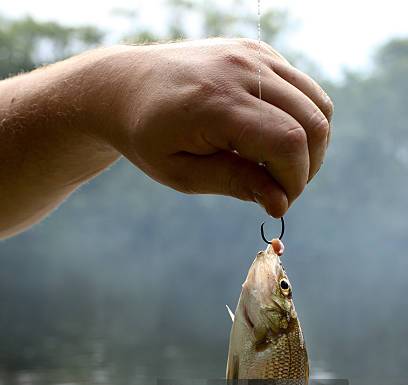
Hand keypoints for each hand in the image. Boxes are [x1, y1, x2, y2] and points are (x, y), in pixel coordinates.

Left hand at [98, 39, 332, 216]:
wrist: (126, 85)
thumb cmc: (148, 136)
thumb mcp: (182, 173)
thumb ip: (234, 184)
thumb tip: (281, 203)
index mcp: (216, 103)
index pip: (287, 142)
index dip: (294, 181)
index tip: (277, 202)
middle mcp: (241, 69)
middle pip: (313, 123)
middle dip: (307, 168)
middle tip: (280, 189)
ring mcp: (253, 54)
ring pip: (318, 104)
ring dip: (311, 145)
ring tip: (279, 166)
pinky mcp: (259, 51)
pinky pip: (304, 89)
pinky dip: (302, 121)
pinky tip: (272, 139)